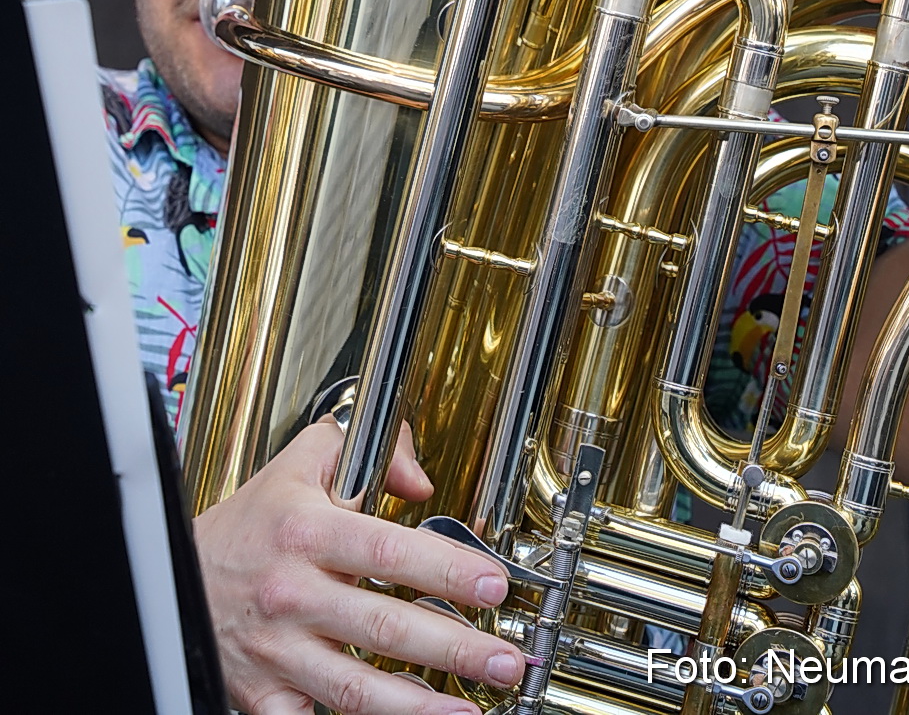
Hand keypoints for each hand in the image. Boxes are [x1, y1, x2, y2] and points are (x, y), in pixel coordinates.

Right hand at [194, 419, 524, 714]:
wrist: (174, 574)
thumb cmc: (247, 526)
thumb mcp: (301, 464)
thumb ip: (364, 450)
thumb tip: (418, 477)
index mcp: (305, 534)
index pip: (388, 552)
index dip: (445, 569)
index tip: (491, 582)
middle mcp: (294, 594)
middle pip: (385, 628)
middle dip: (454, 647)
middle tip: (504, 657)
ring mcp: (279, 651)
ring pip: (357, 688)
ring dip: (421, 705)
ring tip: (472, 708)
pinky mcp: (265, 695)